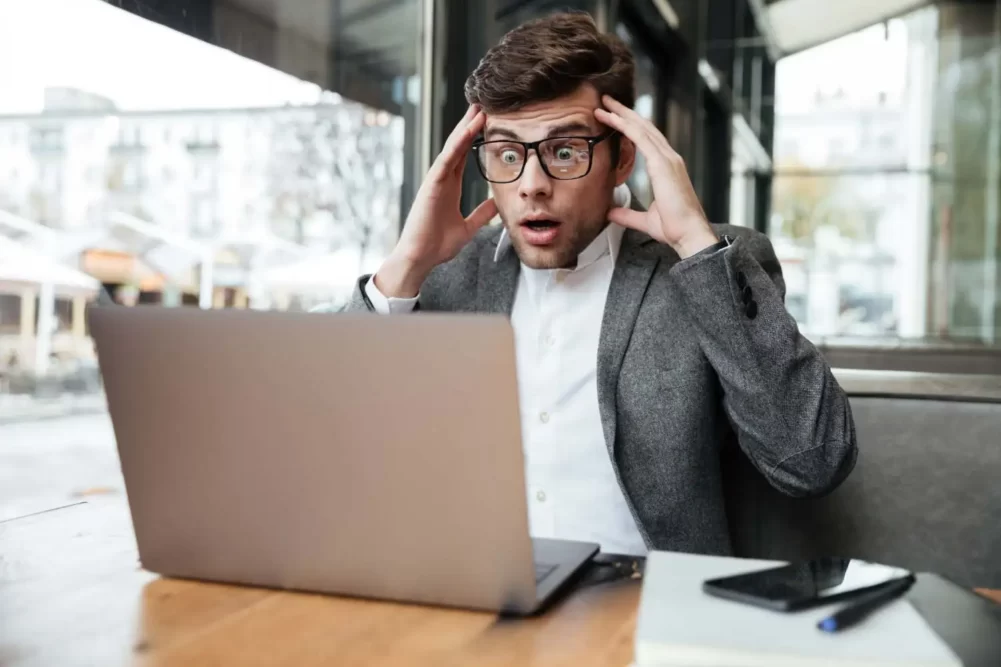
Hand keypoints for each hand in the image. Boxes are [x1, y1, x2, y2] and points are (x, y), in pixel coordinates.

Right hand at [376, 105, 497, 297]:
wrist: (420, 258)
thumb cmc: (437, 245)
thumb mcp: (468, 227)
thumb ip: (482, 214)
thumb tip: (496, 204)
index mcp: (450, 186)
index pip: (464, 155)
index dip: (474, 137)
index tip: (487, 121)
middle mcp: (442, 179)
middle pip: (458, 145)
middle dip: (470, 125)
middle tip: (483, 104)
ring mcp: (435, 180)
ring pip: (453, 147)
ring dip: (465, 127)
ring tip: (478, 109)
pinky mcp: (431, 184)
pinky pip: (447, 159)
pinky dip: (458, 143)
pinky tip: (469, 129)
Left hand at [595, 96, 717, 258]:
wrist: (689, 234)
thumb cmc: (674, 228)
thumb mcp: (645, 220)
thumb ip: (628, 215)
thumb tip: (611, 213)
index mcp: (667, 168)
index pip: (646, 140)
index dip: (630, 126)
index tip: (613, 117)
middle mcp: (669, 159)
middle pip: (644, 127)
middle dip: (625, 113)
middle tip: (605, 101)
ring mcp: (668, 159)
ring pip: (642, 128)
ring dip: (622, 114)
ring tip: (603, 104)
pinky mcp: (663, 164)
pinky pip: (642, 138)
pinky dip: (626, 126)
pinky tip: (613, 118)